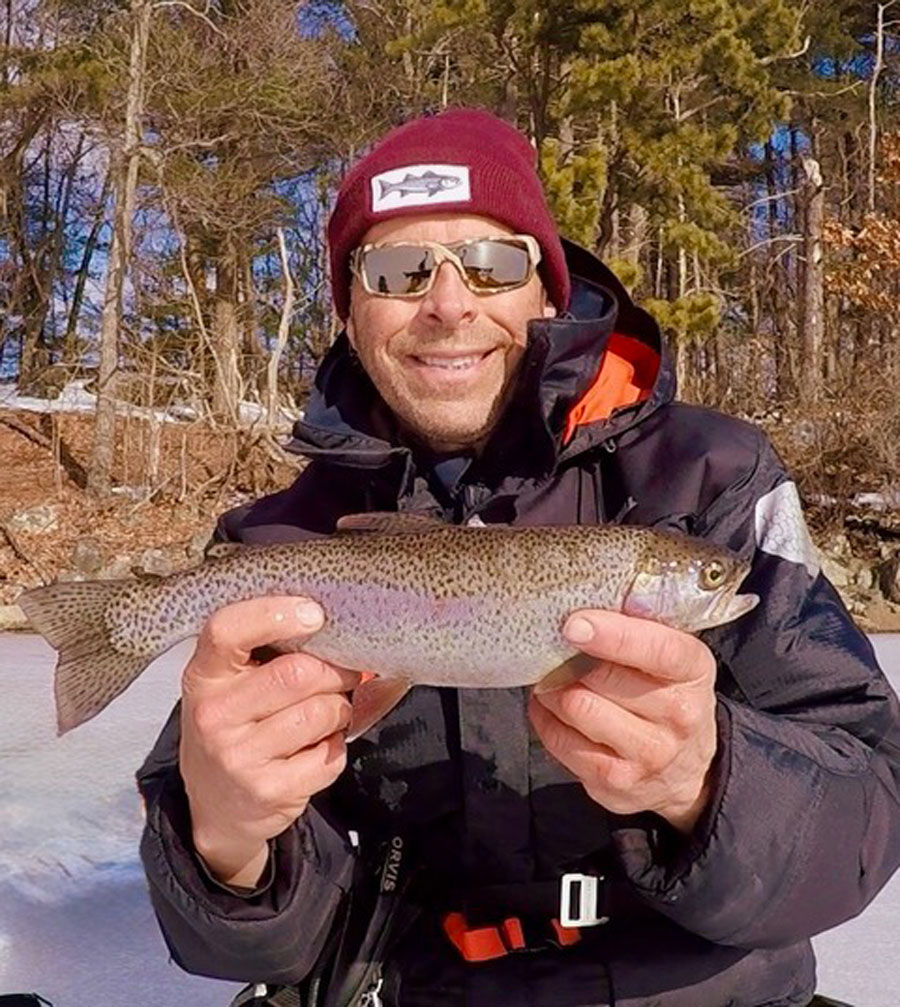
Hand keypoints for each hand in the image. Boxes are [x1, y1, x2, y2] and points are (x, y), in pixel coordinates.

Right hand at [179, 596, 359, 886]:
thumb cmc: (238, 727)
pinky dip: (336, 747)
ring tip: (326, 715)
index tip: (314, 614)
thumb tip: (352, 632)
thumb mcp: (235, 685)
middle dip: (335, 672)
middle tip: (344, 675)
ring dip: (339, 710)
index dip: (274, 614)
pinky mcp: (268, 791)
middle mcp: (213, 715)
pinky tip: (316, 749)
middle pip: (297, 673)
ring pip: (321, 712)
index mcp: (204, 675)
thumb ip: (274, 653)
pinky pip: (331, 755)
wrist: (218, 807)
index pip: (227, 630)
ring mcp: (238, 757)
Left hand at [529, 610, 717, 833]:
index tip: (574, 624)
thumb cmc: (666, 694)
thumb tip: (581, 603)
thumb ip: (638, 629)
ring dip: (552, 689)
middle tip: (555, 648)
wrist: (686, 770)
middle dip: (569, 659)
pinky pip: (561, 742)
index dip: (613, 635)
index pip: (659, 650)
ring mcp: (649, 754)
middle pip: (603, 677)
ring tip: (551, 679)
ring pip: (578, 708)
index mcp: (693, 671)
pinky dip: (545, 719)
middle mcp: (679, 715)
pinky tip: (551, 709)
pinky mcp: (616, 782)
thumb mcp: (671, 657)